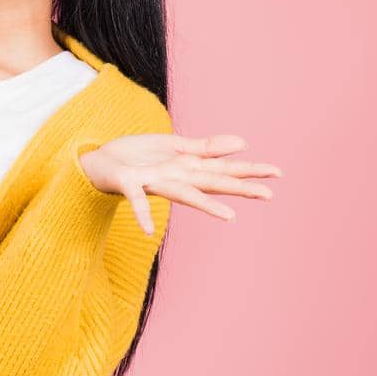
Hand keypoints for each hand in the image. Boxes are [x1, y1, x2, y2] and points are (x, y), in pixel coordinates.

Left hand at [79, 133, 281, 235]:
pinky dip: (142, 215)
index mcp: (186, 167)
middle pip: (210, 182)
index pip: (223, 168)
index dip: (249, 170)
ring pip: (183, 193)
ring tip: (229, 218)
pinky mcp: (128, 184)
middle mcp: (174, 178)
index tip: (278, 173)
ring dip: (204, 205)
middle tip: (268, 195)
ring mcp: (153, 183)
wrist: (98, 160)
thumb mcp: (174, 146)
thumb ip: (205, 148)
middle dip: (239, 187)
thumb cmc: (136, 156)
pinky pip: (137, 200)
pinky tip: (148, 232)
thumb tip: (242, 144)